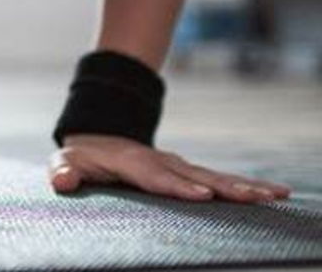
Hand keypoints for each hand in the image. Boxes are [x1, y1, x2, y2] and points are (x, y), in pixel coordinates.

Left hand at [49, 133, 292, 202]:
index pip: (155, 176)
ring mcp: (177, 165)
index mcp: (131, 161)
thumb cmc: (81, 157)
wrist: (97, 137)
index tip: (202, 195)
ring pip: (213, 176)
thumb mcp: (66, 161)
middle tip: (251, 197)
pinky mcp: (188, 172)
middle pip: (194, 175)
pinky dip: (245, 186)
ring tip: (273, 195)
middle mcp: (160, 161)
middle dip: (222, 186)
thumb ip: (62, 171)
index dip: (176, 185)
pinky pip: (219, 179)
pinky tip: (272, 194)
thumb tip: (61, 181)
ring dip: (242, 186)